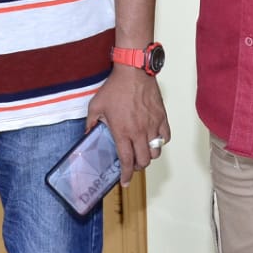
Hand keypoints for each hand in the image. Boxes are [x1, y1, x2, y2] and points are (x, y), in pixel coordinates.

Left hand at [86, 67, 170, 186]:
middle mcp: (139, 132)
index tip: (125, 181)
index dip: (126, 175)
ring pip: (156, 152)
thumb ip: (90, 123)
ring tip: (142, 152)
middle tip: (133, 164)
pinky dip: (161, 142)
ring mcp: (152, 125)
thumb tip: (87, 134)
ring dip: (149, 156)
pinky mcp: (162, 117)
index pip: (126, 161)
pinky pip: (166, 137)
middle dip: (137, 167)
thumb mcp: (96, 106)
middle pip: (143, 161)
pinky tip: (154, 139)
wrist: (133, 71)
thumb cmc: (115, 87)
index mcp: (122, 132)